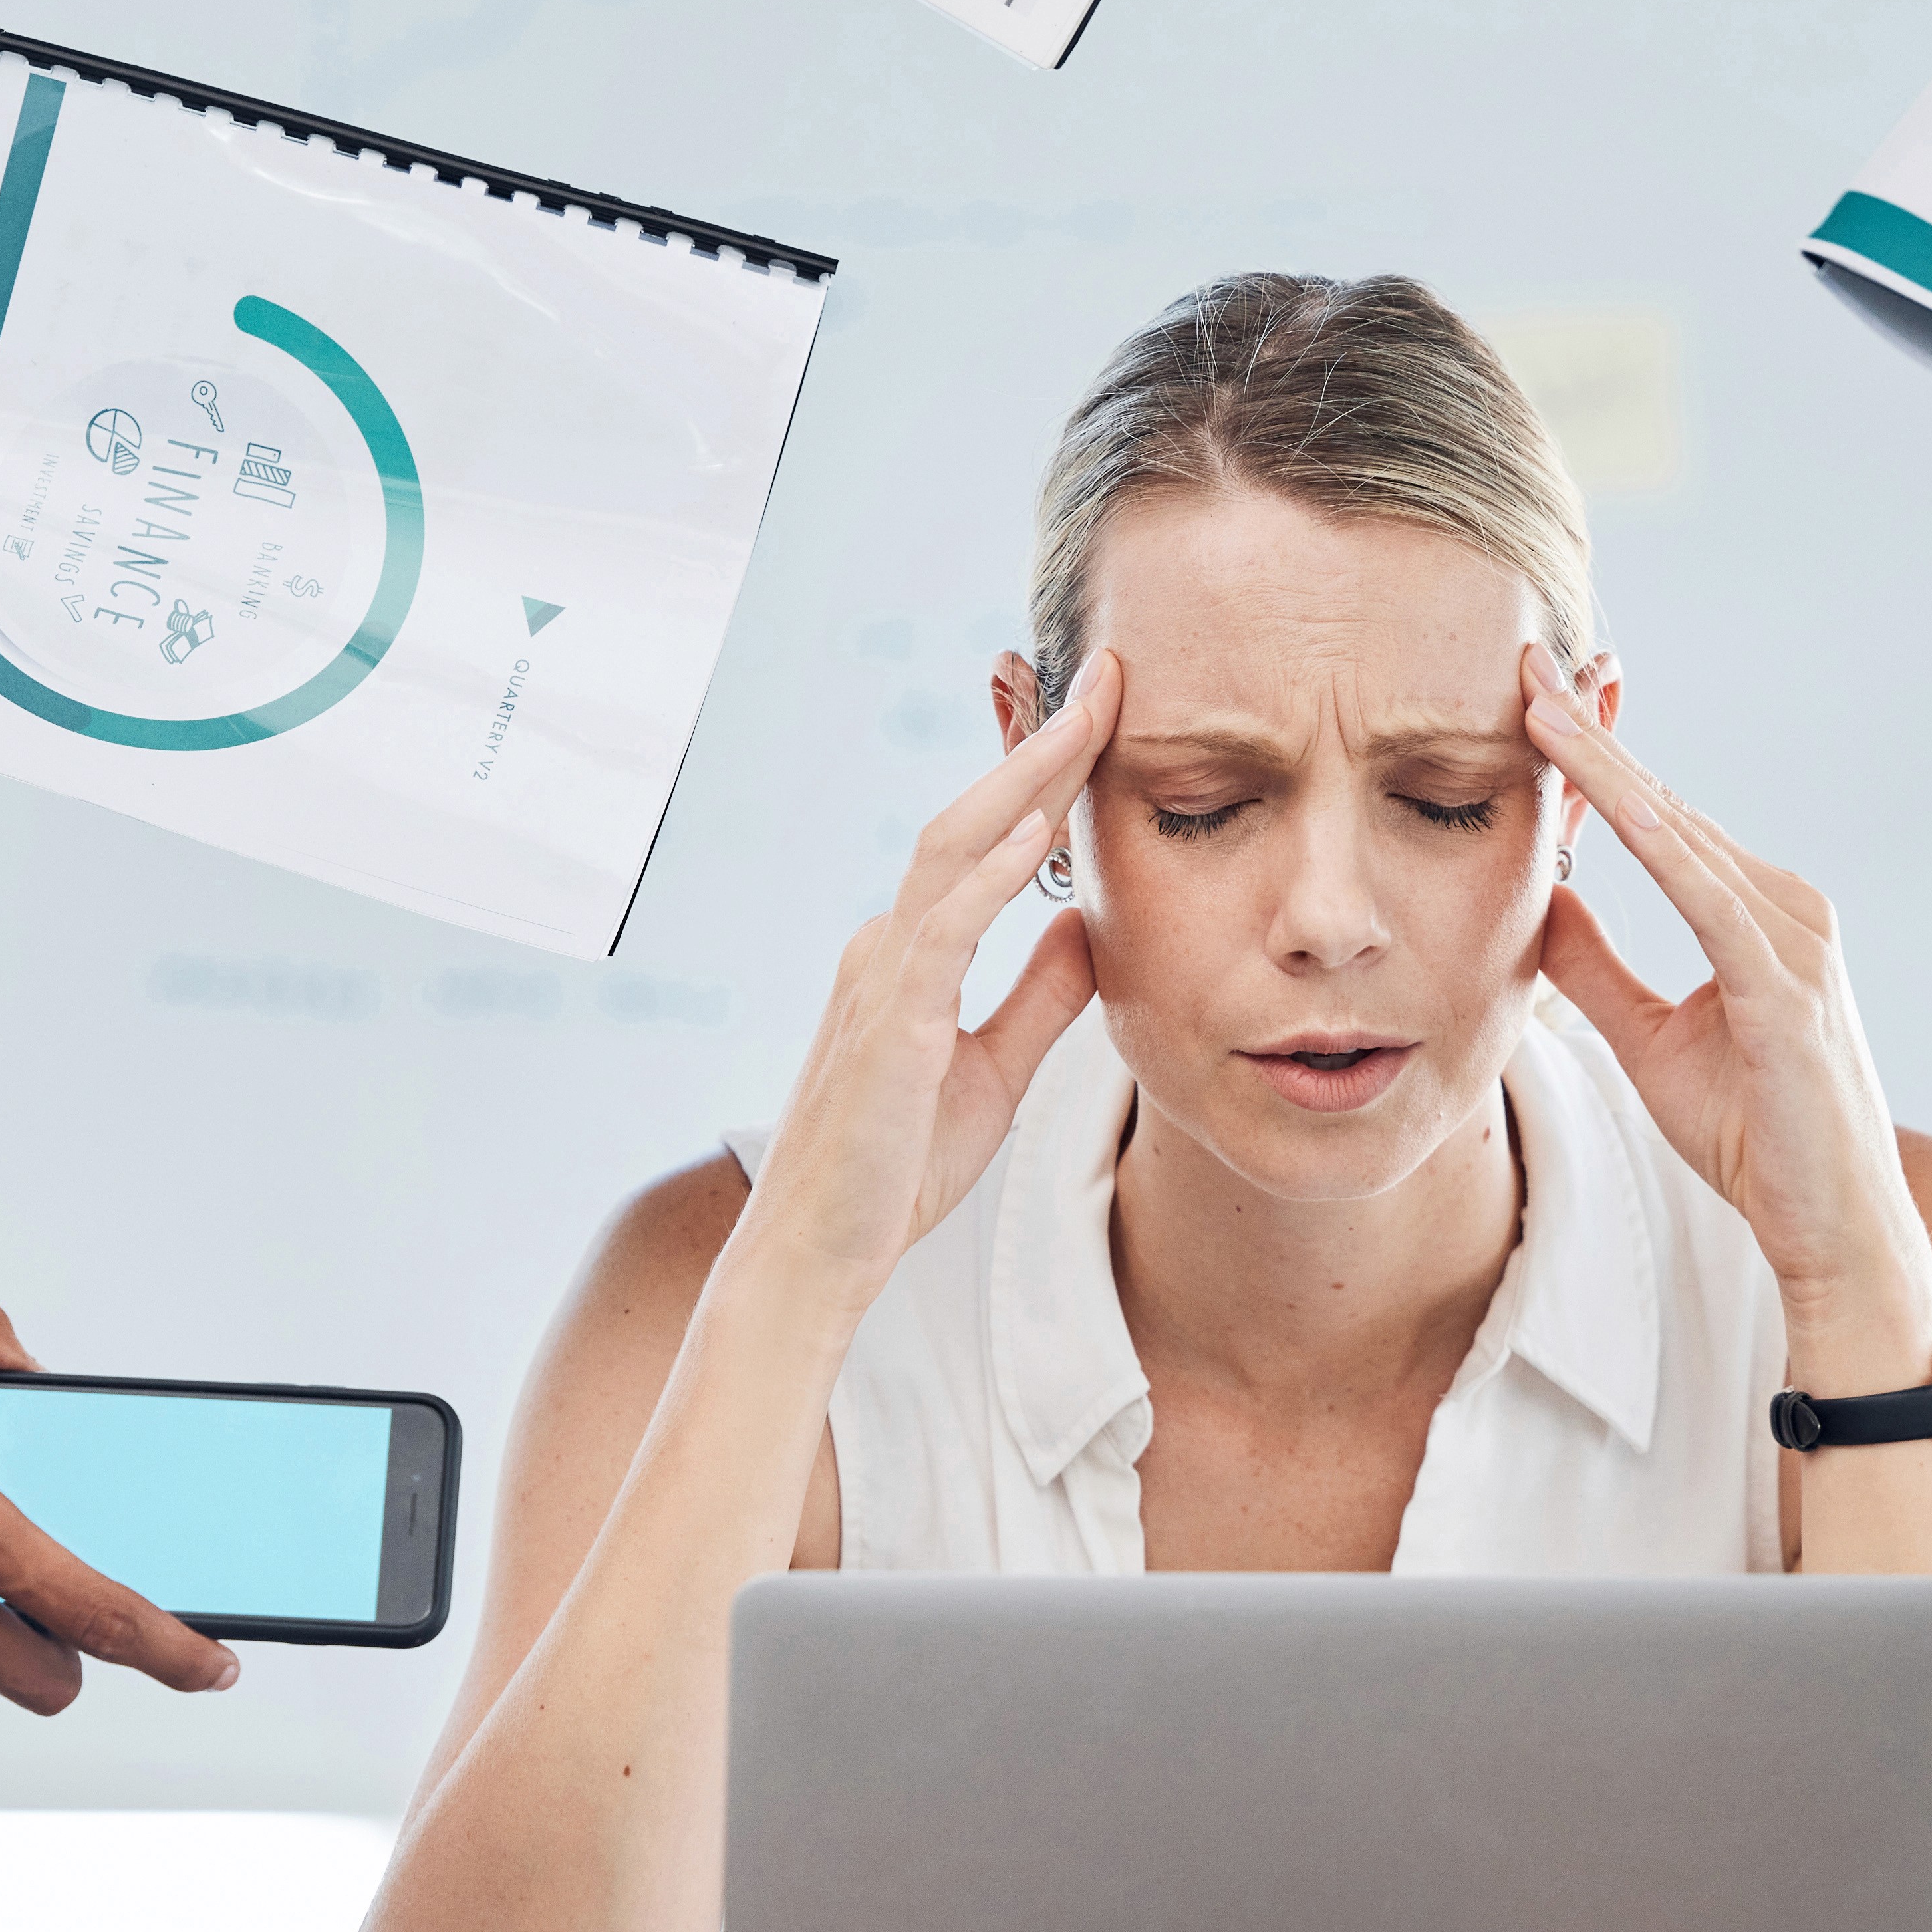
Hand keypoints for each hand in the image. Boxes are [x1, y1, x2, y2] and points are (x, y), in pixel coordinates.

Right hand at [730, 651, 1118, 1317]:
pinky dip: (985, 878)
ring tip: (1088, 721)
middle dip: (1041, 745)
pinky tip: (1034, 835)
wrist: (822, 1255)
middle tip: (1109, 677)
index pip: (985, 843)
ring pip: (950, 852)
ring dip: (1022, 782)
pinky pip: (939, 934)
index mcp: (911, 955)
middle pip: (968, 820)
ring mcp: (879, 980)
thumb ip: (1037, 996)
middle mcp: (886, 947)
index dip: (1046, 776)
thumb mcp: (996, 1070)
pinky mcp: (887, 1027)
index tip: (1105, 715)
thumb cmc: (895, 1170)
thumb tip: (1088, 925)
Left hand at [1518, 644, 1931, 1366]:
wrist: (1834, 1229)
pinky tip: (1597, 795)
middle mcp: (1787, 909)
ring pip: (1682, 834)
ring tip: (1537, 708)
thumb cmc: (1755, 1138)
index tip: (1531, 700)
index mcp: (1758, 918)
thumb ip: (1598, 969)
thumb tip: (1539, 901)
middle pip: (1670, 808)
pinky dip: (1650, 838)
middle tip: (1525, 664)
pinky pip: (1705, 894)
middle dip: (1594, 735)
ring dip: (1608, 768)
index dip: (1595, 761)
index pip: (1662, 823)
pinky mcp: (1788, 984)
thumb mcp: (1650, 1040)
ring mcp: (1796, 941)